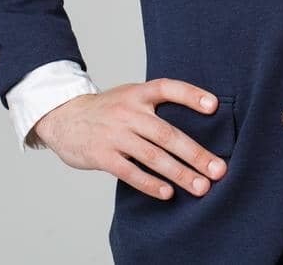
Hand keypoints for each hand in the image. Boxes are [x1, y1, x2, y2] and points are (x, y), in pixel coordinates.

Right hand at [31, 78, 228, 199]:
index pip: (168, 88)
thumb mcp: (129, 96)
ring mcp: (115, 135)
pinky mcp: (102, 155)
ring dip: (180, 174)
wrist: (63, 118)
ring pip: (153, 156)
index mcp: (137, 94)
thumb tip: (198, 120)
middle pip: (167, 134)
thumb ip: (155, 105)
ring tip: (201, 187)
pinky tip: (168, 193)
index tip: (214, 106)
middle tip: (219, 170)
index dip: (191, 95)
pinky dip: (150, 184)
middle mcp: (128, 112)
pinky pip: (130, 172)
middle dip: (196, 154)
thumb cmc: (107, 110)